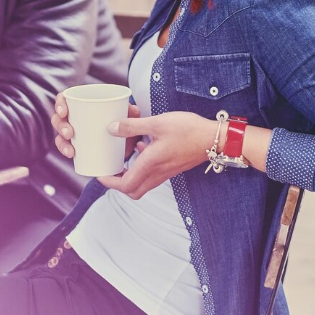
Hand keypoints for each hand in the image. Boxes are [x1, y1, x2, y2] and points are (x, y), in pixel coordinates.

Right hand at [52, 92, 140, 160]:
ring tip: (71, 149)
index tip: (64, 112)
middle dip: (60, 125)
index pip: (63, 99)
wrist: (125, 142)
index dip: (60, 104)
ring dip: (62, 142)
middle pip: (58, 118)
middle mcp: (74, 117)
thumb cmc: (123, 122)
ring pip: (60, 134)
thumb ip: (131, 112)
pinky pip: (65, 148)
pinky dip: (66, 151)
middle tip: (70, 133)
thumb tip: (131, 109)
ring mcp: (73, 132)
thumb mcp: (128, 116)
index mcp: (81, 103)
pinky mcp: (75, 146)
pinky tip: (71, 154)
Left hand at [97, 111, 215, 199]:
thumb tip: (112, 128)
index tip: (100, 174)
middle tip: (110, 171)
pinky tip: (143, 147)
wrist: (214, 138)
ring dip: (130, 176)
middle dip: (118, 184)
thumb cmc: (188, 130)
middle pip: (133, 191)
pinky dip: (143, 167)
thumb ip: (133, 126)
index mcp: (150, 164)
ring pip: (143, 184)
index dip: (109, 182)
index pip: (125, 185)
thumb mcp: (157, 123)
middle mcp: (158, 173)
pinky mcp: (172, 168)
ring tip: (122, 160)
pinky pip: (153, 175)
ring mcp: (166, 172)